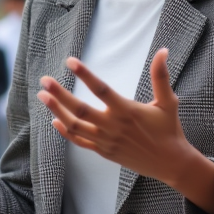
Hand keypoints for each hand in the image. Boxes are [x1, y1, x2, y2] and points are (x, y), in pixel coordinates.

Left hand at [38, 48, 213, 213]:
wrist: (170, 163)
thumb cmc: (169, 129)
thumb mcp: (168, 102)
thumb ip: (161, 76)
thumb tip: (163, 50)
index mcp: (127, 111)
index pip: (101, 90)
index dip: (85, 75)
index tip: (70, 61)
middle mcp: (113, 126)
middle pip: (80, 109)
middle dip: (59, 94)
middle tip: (45, 80)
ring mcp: (106, 141)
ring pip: (75, 126)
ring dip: (57, 110)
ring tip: (43, 96)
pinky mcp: (104, 152)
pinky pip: (79, 142)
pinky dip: (65, 132)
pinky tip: (55, 121)